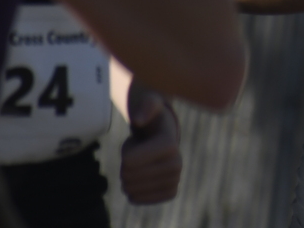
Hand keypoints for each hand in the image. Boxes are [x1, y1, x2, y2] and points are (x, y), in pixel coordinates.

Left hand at [120, 84, 181, 204]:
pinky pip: (137, 199)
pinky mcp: (169, 193)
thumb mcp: (150, 103)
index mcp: (170, 145)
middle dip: (126, 164)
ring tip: (142, 162)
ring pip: (130, 190)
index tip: (138, 141)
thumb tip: (138, 119)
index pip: (128, 162)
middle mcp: (177, 165)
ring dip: (130, 176)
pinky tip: (142, 177)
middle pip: (128, 177)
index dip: (127, 150)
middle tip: (139, 152)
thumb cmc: (152, 117)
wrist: (164, 135)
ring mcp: (174, 181)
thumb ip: (146, 105)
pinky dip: (133, 190)